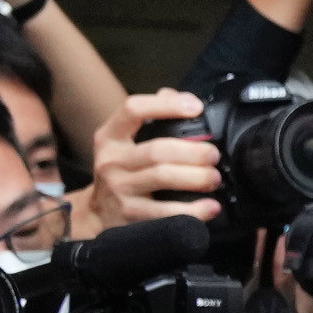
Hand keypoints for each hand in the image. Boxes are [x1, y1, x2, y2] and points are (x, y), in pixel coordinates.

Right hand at [86, 89, 221, 231]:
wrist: (98, 214)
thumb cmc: (122, 172)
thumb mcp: (125, 142)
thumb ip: (152, 118)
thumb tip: (183, 97)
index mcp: (110, 136)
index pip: (133, 109)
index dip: (166, 105)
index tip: (196, 107)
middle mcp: (111, 160)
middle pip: (158, 149)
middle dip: (194, 151)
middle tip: (213, 156)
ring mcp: (119, 189)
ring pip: (163, 177)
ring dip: (197, 177)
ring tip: (214, 178)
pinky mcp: (130, 215)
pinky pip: (166, 212)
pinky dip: (194, 210)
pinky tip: (210, 207)